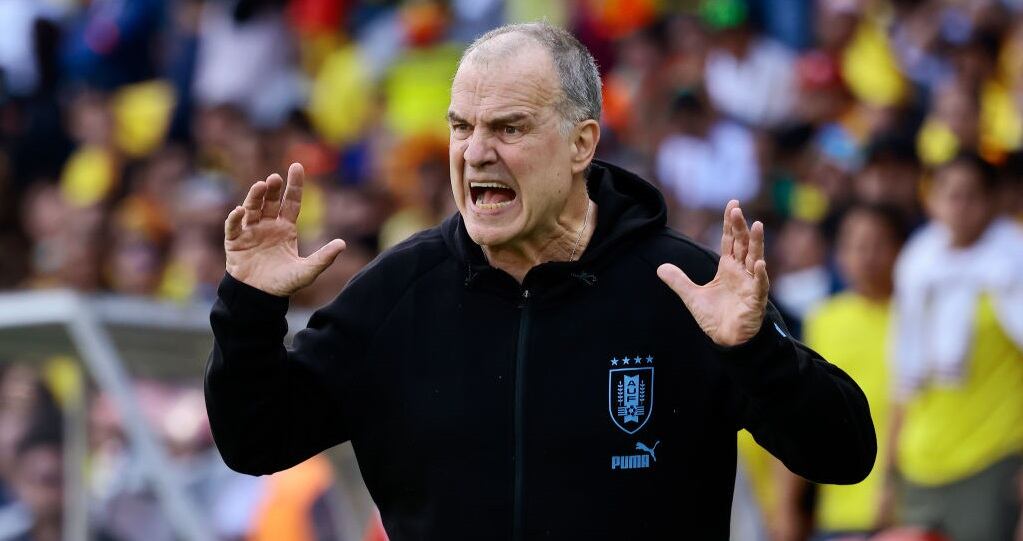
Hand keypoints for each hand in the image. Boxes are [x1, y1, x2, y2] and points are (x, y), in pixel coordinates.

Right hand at [224, 163, 345, 296]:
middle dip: (271, 189)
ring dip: (254, 197)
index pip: (291, 201)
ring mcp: (250, 232)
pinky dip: (235, 218)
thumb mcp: (307, 271)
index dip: (294, 185)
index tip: (296, 166)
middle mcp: (267, 226)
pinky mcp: (235, 242)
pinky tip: (240, 211)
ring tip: (261, 186)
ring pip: (251, 209)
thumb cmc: (283, 283)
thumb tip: (342, 244)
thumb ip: (323, 258)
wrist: (259, 298)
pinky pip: (233, 227)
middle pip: (269, 202)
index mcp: (285, 228)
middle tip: (274, 178)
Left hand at [657, 200, 768, 346]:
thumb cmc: (715, 317)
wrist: (727, 340)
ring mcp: (750, 284)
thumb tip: (660, 268)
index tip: (733, 204)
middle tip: (737, 208)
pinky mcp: (755, 300)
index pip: (730, 240)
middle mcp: (741, 272)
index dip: (730, 223)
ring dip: (756, 243)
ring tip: (757, 226)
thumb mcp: (692, 296)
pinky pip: (759, 285)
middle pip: (742, 244)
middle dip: (740, 226)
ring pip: (755, 259)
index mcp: (728, 267)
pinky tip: (758, 263)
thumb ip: (679, 281)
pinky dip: (759, 275)